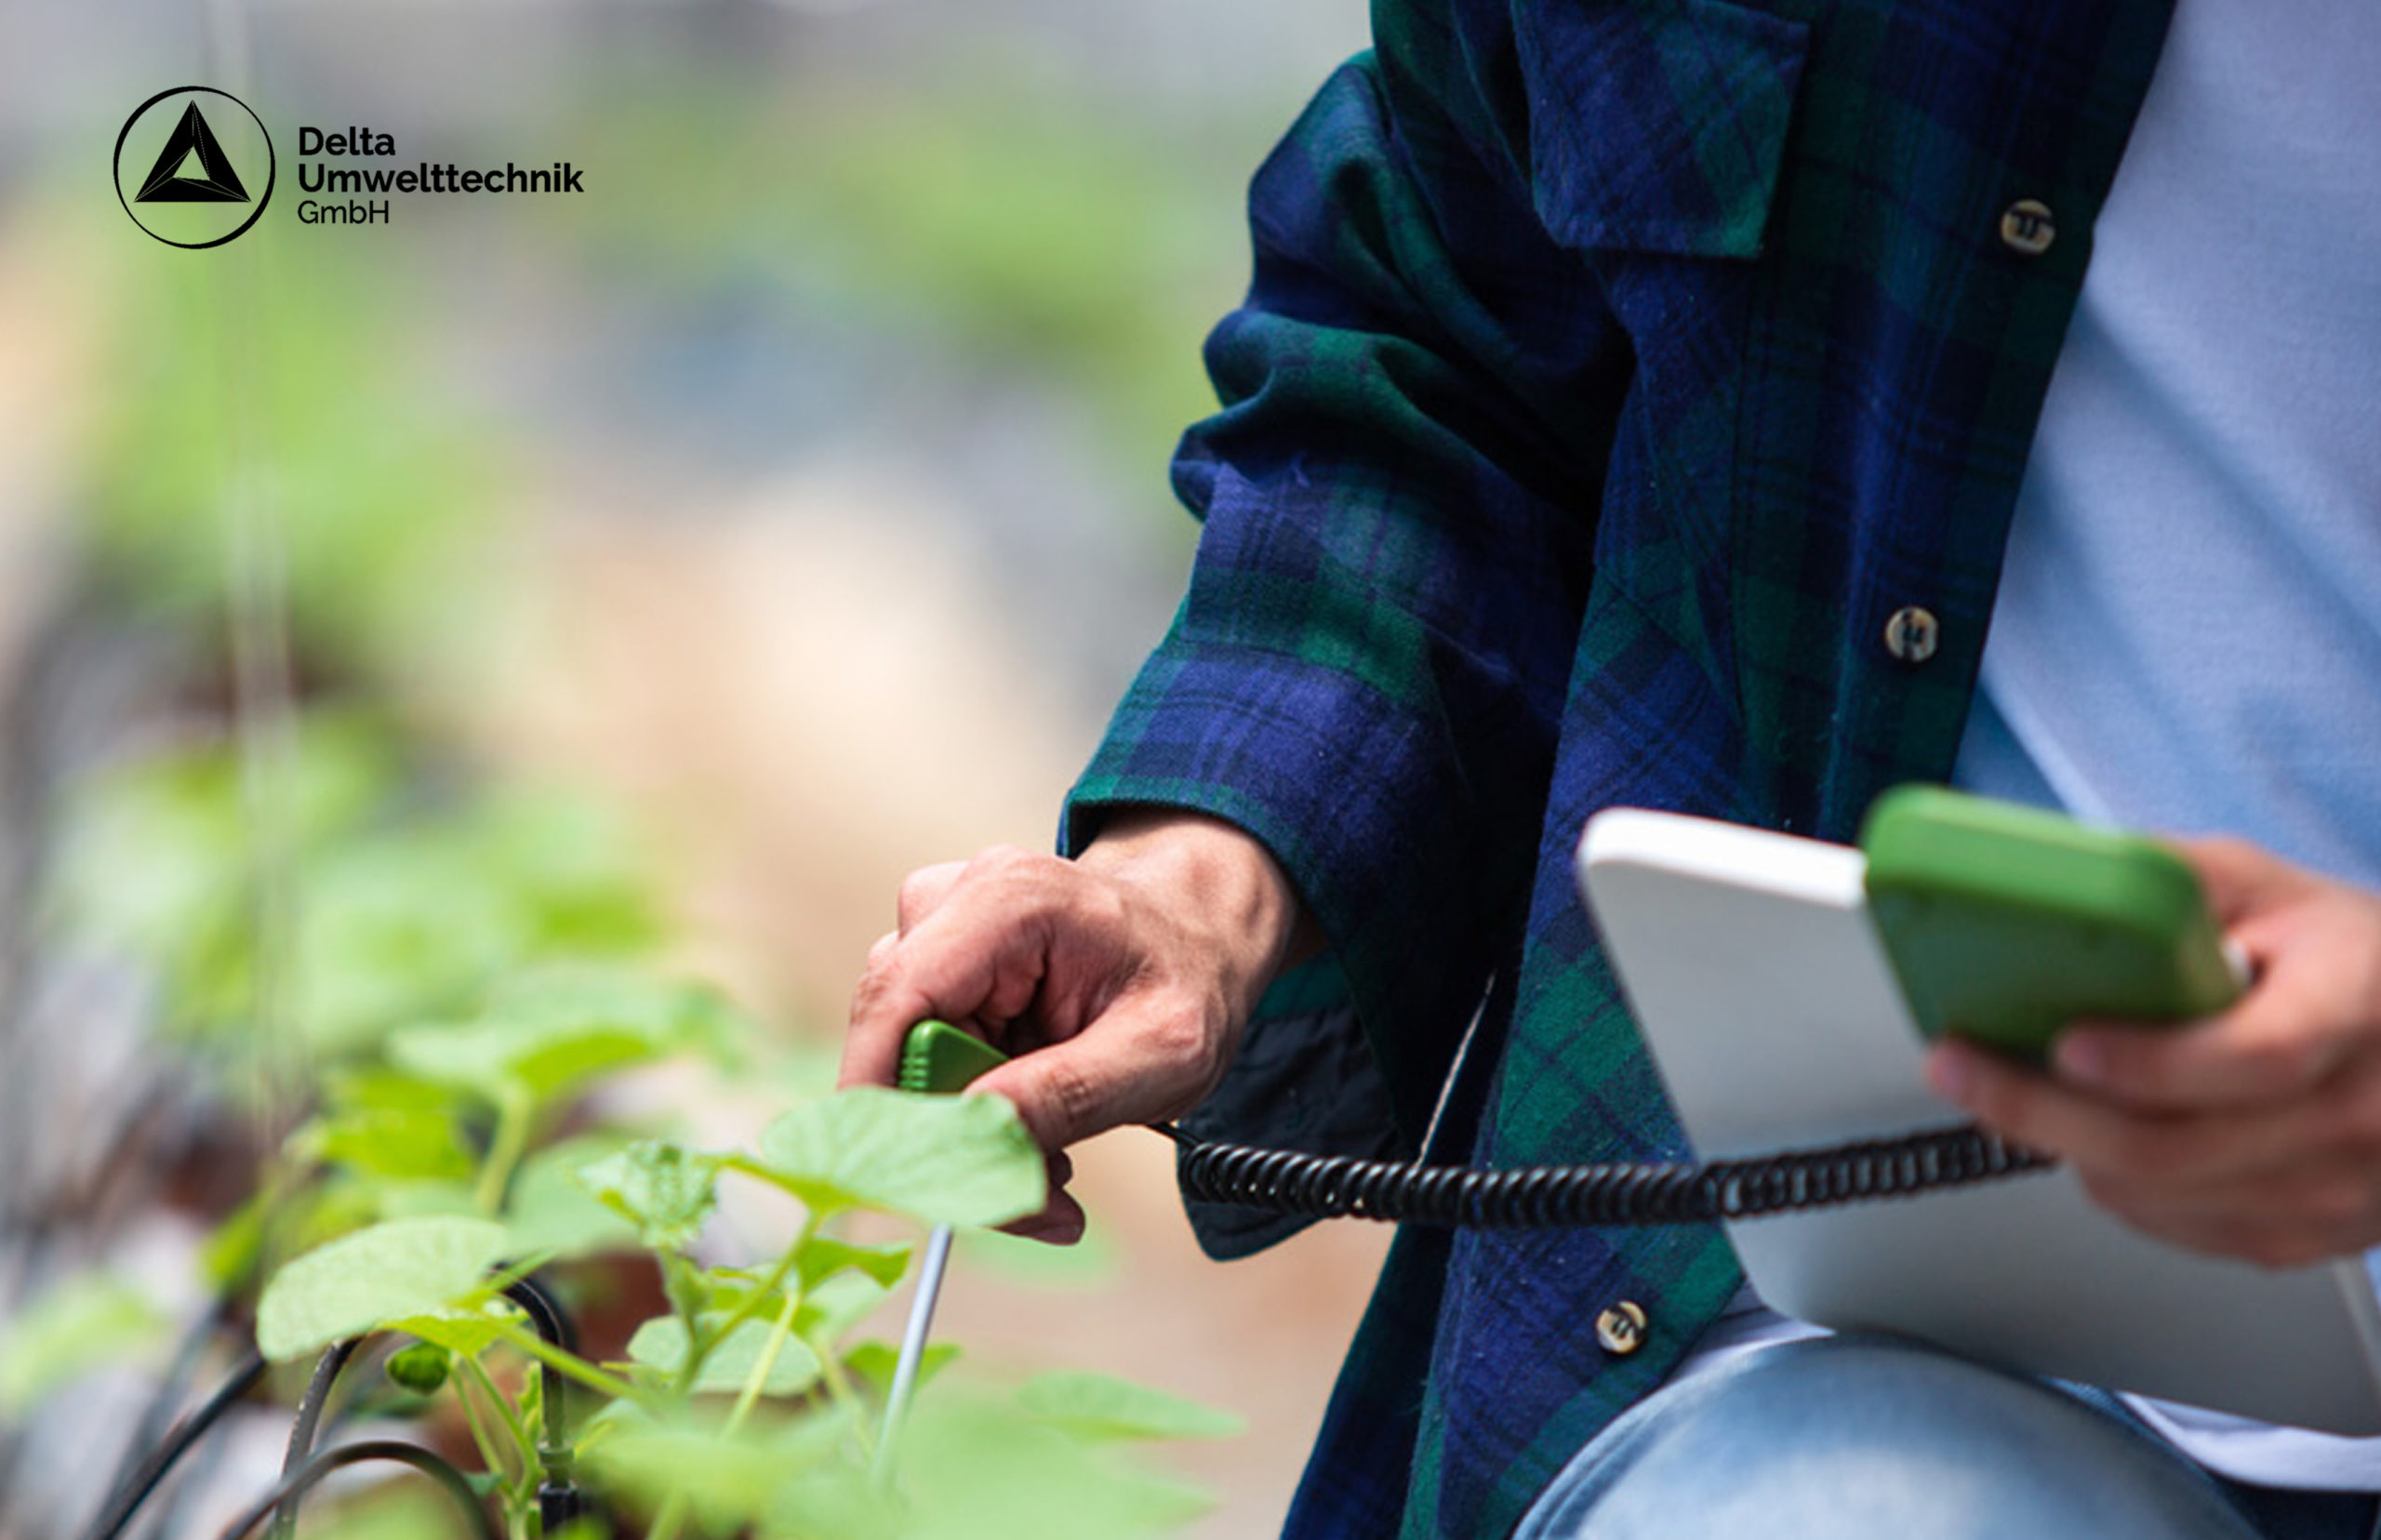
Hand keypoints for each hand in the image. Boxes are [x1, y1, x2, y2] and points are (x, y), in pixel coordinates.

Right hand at [841, 810, 1311, 1241]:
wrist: (1196, 940)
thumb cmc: (1188, 979)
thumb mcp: (1160, 1054)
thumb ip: (1065, 1096)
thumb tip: (968, 1142)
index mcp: (1009, 901)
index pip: (896, 997)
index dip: (874, 1092)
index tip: (894, 1180)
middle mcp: (955, 903)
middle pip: (896, 1042)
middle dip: (952, 1134)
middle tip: (1038, 1196)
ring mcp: (940, 933)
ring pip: (907, 1062)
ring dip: (971, 1128)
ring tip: (1055, 1152)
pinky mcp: (939, 971)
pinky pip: (926, 1061)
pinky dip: (975, 1110)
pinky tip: (1036, 1116)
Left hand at [1927, 837, 2380, 1267]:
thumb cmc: (2347, 961)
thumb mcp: (2267, 889)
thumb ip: (2172, 880)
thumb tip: (2057, 876)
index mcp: (2357, 1006)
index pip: (2257, 1056)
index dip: (2150, 1062)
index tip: (2065, 1042)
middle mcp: (2358, 1111)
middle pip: (2176, 1147)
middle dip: (2041, 1109)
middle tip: (1961, 1068)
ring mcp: (2337, 1189)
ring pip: (2160, 1196)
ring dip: (2064, 1145)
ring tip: (2009, 1089)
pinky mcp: (2306, 1237)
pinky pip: (2176, 1227)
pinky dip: (2111, 1183)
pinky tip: (2089, 1133)